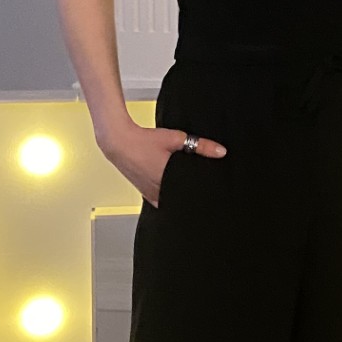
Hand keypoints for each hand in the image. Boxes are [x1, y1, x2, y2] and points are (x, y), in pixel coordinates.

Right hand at [101, 123, 225, 206]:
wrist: (119, 141)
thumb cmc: (144, 140)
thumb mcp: (176, 139)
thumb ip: (201, 146)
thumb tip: (221, 152)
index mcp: (167, 181)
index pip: (191, 196)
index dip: (202, 195)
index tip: (211, 193)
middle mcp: (158, 192)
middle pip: (182, 200)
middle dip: (192, 196)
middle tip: (202, 190)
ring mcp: (150, 194)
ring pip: (170, 202)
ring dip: (179, 197)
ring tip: (188, 190)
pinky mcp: (144, 193)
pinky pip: (159, 201)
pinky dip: (167, 198)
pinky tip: (173, 191)